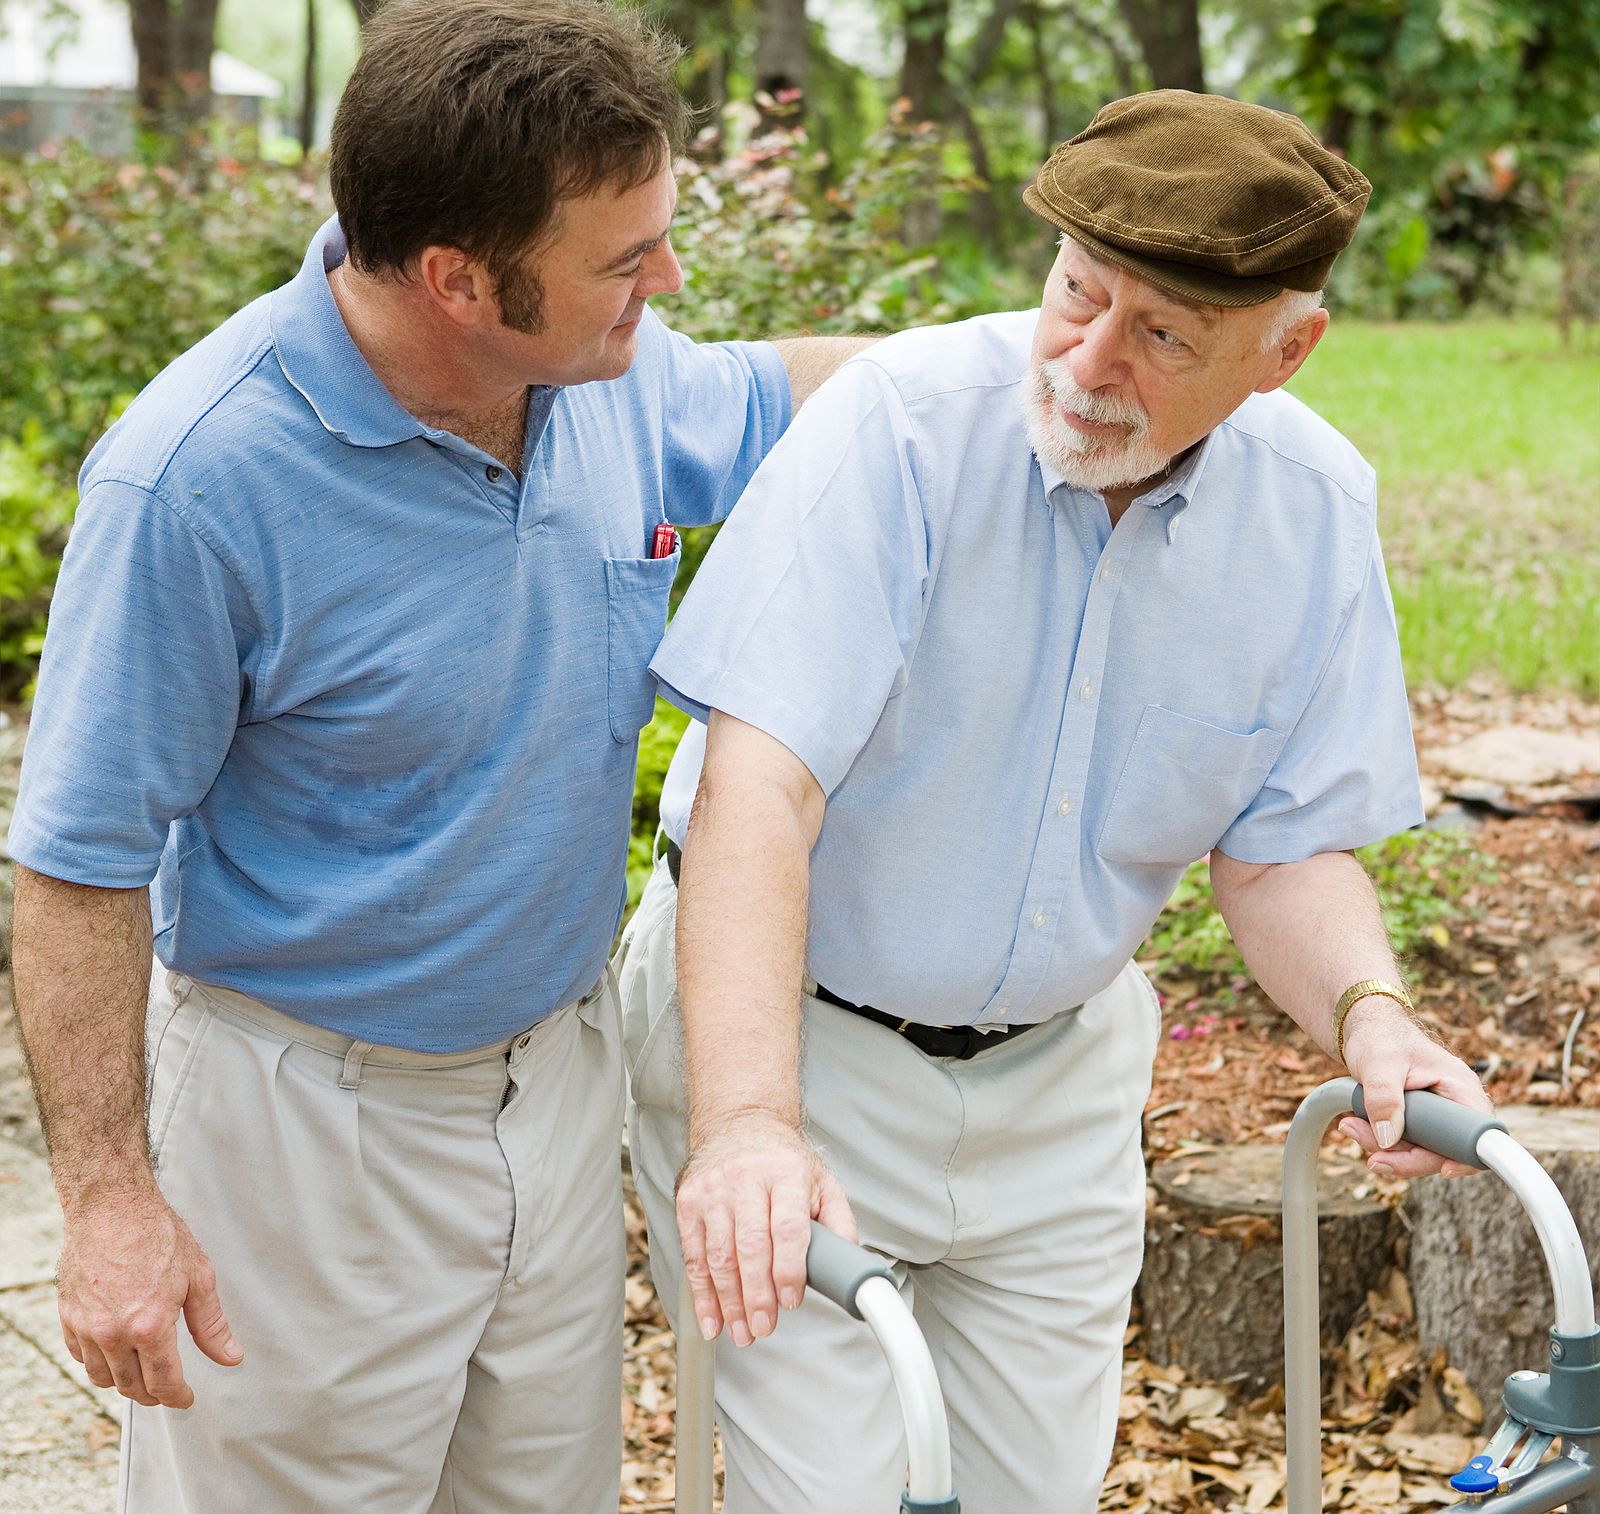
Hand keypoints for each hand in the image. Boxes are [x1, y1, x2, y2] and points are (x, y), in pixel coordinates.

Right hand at [57, 1186, 241, 1408]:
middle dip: (153, 1394)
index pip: (164, 1382)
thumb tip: (231, 1357)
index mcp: (149, 1325)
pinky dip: (99, 1363)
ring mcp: (86, 1327)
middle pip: (132, 1386)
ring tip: (143, 1374)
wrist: (112, 1208)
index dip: (177, 1397)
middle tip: (168, 1390)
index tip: (186, 1399)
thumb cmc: (157, 1235)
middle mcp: (113, 1333)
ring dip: (125, 1382)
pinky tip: (116, 1352)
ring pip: (103, 1378)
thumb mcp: (198, 1277)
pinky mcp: (68, 1317)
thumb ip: (212, 1324)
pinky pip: (81, 1357)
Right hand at [675, 1111, 855, 1347]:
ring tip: (742, 1331)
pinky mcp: (689, 1202)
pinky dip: (702, 1294)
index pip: (788, 1227)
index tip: (791, 1300)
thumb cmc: (783, 1160)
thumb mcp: (821, 1181)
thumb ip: (839, 1223)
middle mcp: (746, 1179)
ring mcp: (713, 1190)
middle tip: (764, 1327)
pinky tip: (712, 1319)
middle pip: (750, 1246)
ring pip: (719, 1256)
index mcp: (786, 1173)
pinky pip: (694, 1256)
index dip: (789, 1269)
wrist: (740, 1123)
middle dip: (757, 1295)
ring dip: (730, 1302)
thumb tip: (849, 1266)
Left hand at [1337, 997, 1494, 1180]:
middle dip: (1406, 1157)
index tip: (1444, 1170)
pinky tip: (1356, 1125)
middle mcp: (1455, 1104)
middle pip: (1445, 1151)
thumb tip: (1388, 1139)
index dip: (1466, 1156)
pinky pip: (1407, 1143)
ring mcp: (1438, 1115)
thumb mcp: (1378, 1064)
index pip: (1479, 1133)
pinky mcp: (1419, 1121)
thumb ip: (1383, 1098)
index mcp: (1460, 1087)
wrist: (1366, 1030)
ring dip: (1385, 1147)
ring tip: (1351, 1126)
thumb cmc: (1379, 1038)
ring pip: (1421, 1150)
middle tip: (1372, 1156)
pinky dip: (1381, 1140)